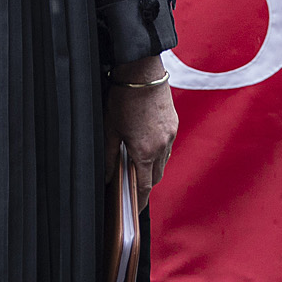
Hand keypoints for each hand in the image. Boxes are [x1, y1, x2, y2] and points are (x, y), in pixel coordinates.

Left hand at [105, 64, 177, 195]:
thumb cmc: (123, 98)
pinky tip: (146, 145)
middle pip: (156, 176)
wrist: (143, 72)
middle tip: (131, 186)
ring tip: (137, 164)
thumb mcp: (109, 128)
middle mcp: (162, 146)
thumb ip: (108, 156)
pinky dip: (158, 152)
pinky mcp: (174, 124)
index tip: (135, 210)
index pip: (144, 186)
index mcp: (145, 151)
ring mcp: (171, 135)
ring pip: (163, 162)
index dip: (139, 201)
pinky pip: (168, 146)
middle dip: (145, 184)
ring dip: (152, 167)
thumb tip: (107, 177)